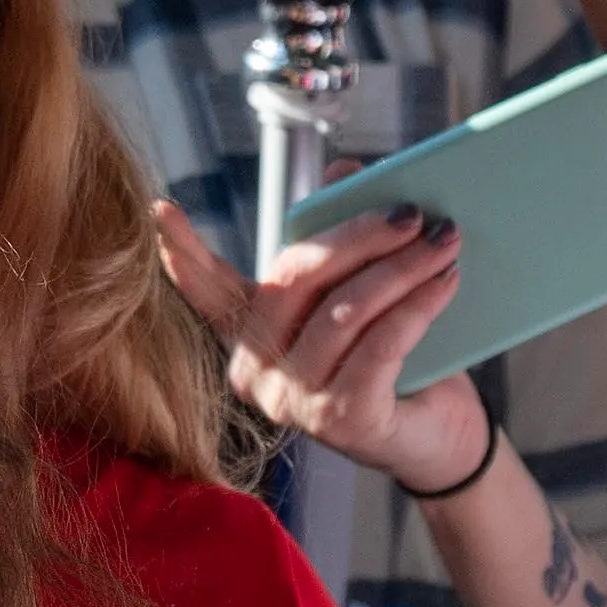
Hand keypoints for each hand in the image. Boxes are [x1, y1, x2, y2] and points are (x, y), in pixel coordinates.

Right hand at [158, 199, 484, 495]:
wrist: (439, 435)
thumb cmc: (397, 359)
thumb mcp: (364, 288)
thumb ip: (342, 233)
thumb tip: (344, 170)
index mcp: (252, 334)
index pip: (210, 290)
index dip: (184, 254)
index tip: (160, 212)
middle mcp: (256, 372)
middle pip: (298, 277)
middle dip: (359, 235)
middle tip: (411, 212)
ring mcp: (293, 401)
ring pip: (345, 309)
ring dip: (402, 269)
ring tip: (443, 243)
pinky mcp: (339, 420)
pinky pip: (380, 344)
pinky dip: (417, 306)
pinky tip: (445, 284)